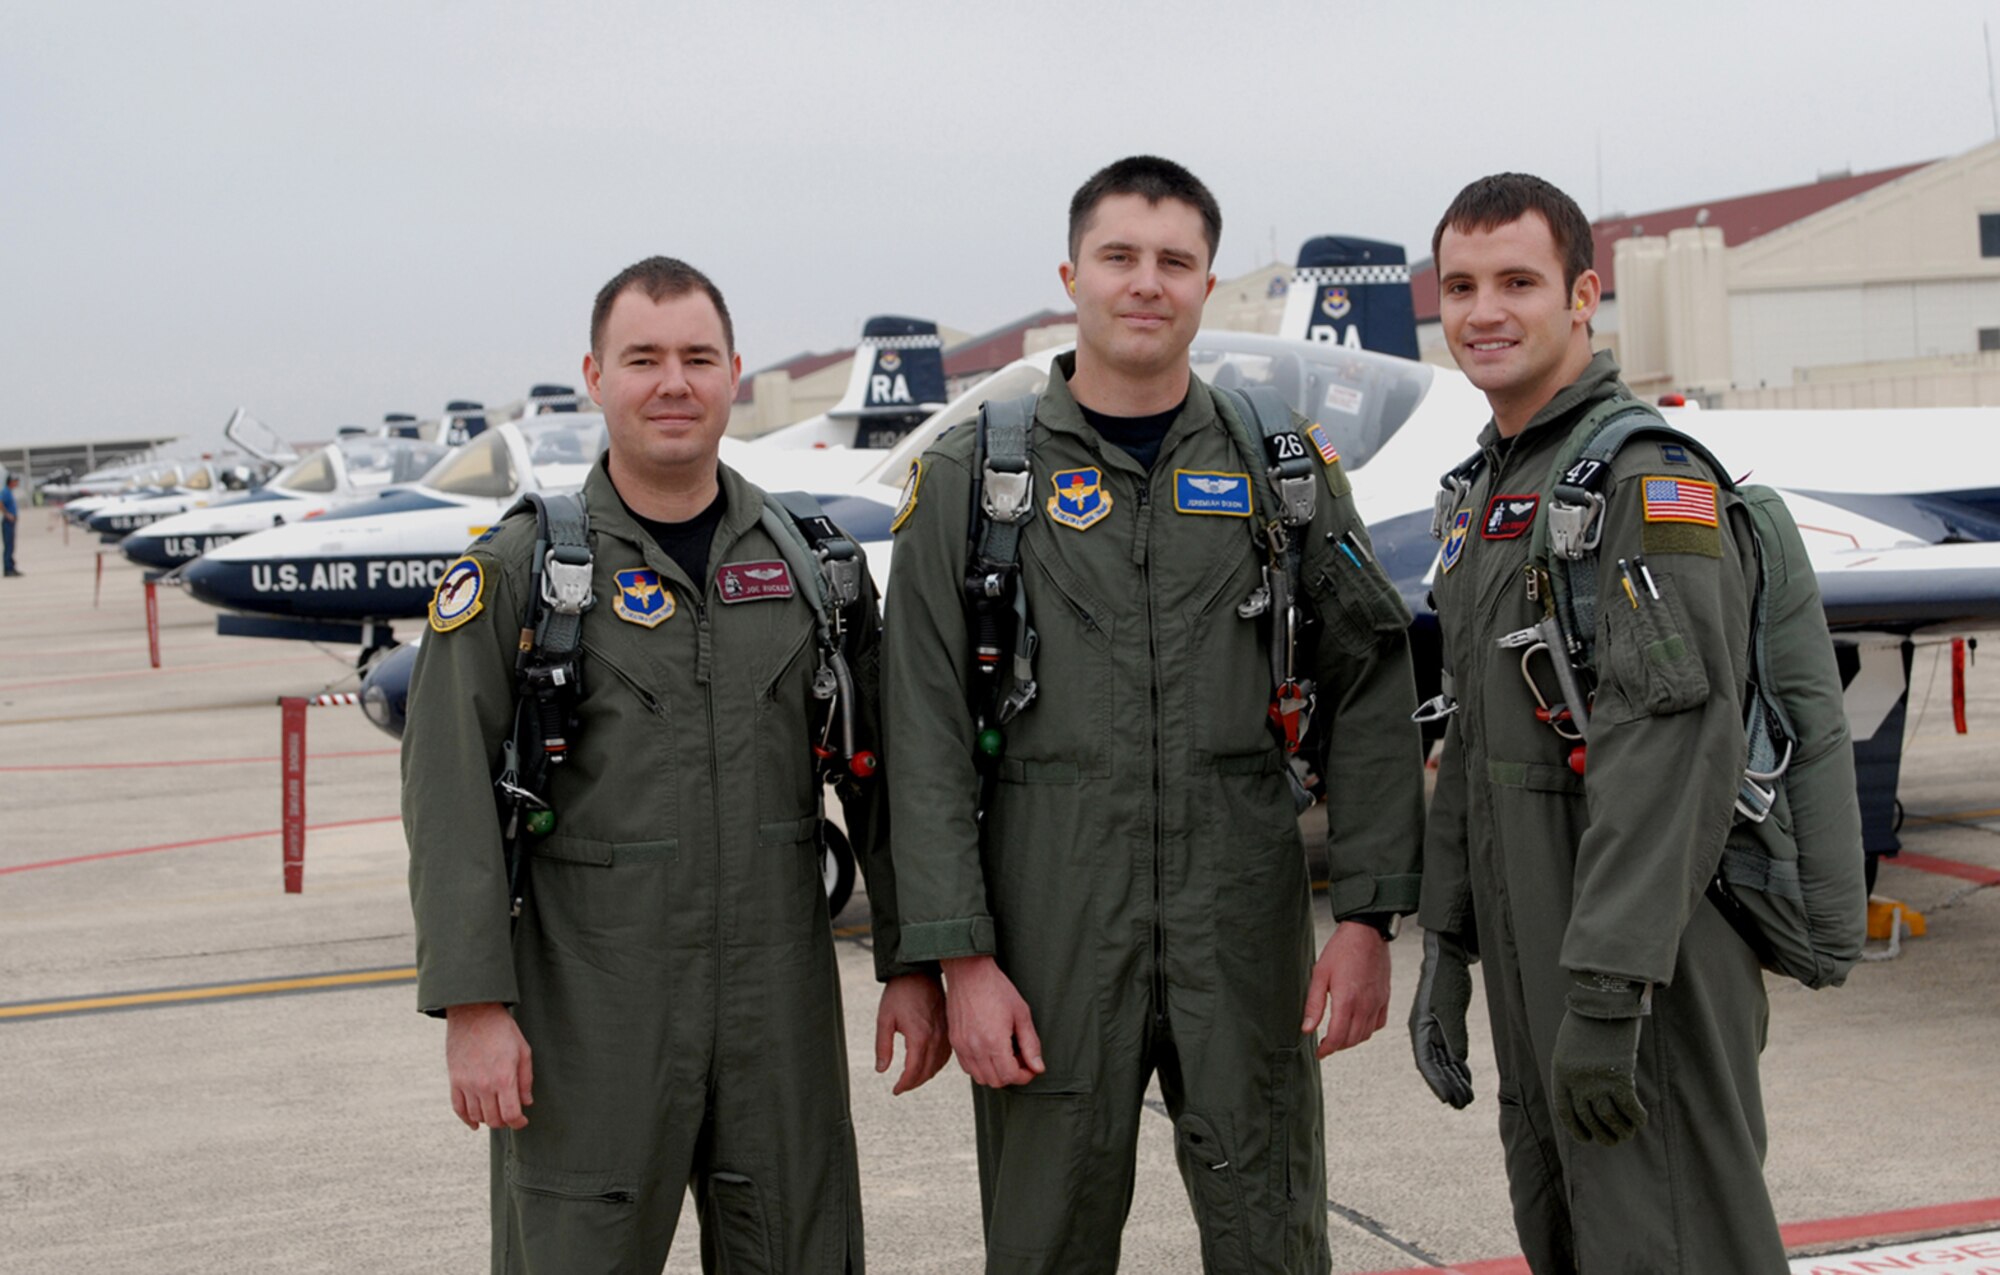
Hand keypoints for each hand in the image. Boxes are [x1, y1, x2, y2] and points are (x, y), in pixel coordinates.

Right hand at [444, 1001, 532, 1130]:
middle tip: (510, 1116)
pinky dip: (466, 1119)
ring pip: (476, 1116)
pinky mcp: (454, 1080)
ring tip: (496, 1114)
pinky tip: (474, 1123)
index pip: (510, 1114)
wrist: (474, 1013)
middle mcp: (484, 1085)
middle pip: (493, 1119)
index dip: (518, 1122)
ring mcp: (467, 1084)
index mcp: (504, 1078)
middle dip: (504, 1122)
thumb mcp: (523, 1051)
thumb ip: (526, 1080)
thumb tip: (526, 1102)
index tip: (522, 1121)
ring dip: (487, 1119)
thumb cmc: (502, 1030)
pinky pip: (458, 1108)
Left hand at [875, 972, 950, 1094]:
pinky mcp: (949, 1028)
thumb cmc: (900, 993)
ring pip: (938, 1065)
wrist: (920, 973)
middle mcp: (935, 1037)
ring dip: (925, 1076)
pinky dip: (936, 1065)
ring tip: (913, 1079)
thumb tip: (881, 1069)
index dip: (904, 1084)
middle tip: (901, 1087)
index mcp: (919, 1036)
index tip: (895, 1090)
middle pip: (927, 1071)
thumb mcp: (884, 1019)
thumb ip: (883, 1046)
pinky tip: (928, 1065)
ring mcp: (945, 1033)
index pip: (913, 1071)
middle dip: (913, 1083)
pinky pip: (946, 1055)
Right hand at [939, 955, 1044, 1086]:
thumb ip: (1031, 1044)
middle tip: (1020, 1057)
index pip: (1010, 1076)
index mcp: (993, 1042)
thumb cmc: (996, 988)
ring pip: (980, 1077)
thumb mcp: (1021, 1014)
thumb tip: (1038, 1067)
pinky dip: (981, 1067)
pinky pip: (968, 1067)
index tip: (1031, 1066)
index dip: (1025, 1075)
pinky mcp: (955, 1042)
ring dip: (996, 1072)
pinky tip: (990, 1050)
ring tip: (1005, 1053)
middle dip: (1012, 1074)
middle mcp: (975, 1048)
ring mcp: (962, 1046)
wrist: (968, 973)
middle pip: (996, 1081)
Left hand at [1301, 919, 1391, 1058]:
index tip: (1319, 1053)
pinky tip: (1358, 1025)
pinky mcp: (1385, 997)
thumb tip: (1307, 1028)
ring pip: (1366, 1034)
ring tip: (1339, 1036)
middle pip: (1352, 1039)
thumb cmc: (1341, 950)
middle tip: (1325, 1045)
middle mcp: (1365, 1005)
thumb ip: (1314, 1004)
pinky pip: (1379, 1023)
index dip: (1327, 1049)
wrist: (1367, 933)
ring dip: (1352, 1040)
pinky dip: (1368, 1030)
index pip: (1338, 1037)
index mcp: (1347, 1000)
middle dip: (1337, 1046)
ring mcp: (1377, 1002)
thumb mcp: (1319, 974)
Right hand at [1408, 929, 1475, 1108]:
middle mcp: (1426, 1031)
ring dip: (1455, 1078)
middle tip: (1462, 1103)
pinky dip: (1459, 1065)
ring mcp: (1436, 1028)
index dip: (1437, 1082)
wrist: (1447, 956)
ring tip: (1467, 1095)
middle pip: (1436, 1065)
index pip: (1427, 1062)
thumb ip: (1453, 1034)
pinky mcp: (1446, 1023)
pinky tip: (1466, 1075)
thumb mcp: (1450, 1006)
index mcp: (1421, 1028)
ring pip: (1445, 1060)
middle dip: (1449, 1085)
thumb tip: (1457, 1058)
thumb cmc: (1445, 978)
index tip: (1448, 1099)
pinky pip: (1451, 1050)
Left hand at [1550, 973, 1647, 1145]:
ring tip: (1628, 1133)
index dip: (1577, 1129)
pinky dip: (1636, 1117)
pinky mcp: (1620, 1077)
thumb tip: (1587, 1097)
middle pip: (1589, 1118)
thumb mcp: (1570, 1045)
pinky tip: (1641, 1119)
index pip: (1565, 1112)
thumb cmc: (1588, 1020)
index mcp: (1560, 1073)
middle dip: (1603, 1134)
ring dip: (1621, 1130)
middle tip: (1614, 1140)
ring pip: (1610, 1118)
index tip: (1588, 1139)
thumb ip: (1574, 1070)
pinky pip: (1629, 1107)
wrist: (1604, 1001)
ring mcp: (1597, 1080)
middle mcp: (1576, 1081)